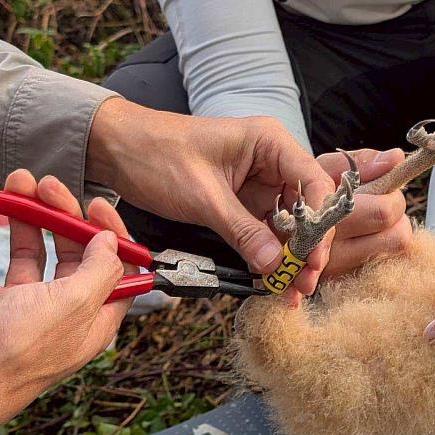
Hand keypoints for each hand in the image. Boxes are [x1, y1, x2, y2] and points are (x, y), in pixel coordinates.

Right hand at [0, 170, 132, 434]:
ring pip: (25, 250)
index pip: (114, 270)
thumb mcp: (73, 305)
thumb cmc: (14, 354)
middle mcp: (59, 313)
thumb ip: (99, 270)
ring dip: (21, 213)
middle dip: (60, 214)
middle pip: (69, 253)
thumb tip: (111, 242)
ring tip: (13, 181)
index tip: (96, 205)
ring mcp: (17, 308)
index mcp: (92, 318)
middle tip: (46, 185)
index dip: (110, 235)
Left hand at [86, 98, 335, 289]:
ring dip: (291, 258)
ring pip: (288, 226)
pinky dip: (269, 257)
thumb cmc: (156, 155)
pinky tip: (273, 282)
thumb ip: (242, 230)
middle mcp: (272, 163)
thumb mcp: (202, 196)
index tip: (312, 258)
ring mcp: (258, 186)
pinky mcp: (242, 205)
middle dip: (307, 248)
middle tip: (304, 283)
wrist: (116, 150)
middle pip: (307, 209)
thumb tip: (275, 265)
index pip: (314, 183)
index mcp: (269, 144)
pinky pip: (264, 233)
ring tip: (292, 291)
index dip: (319, 223)